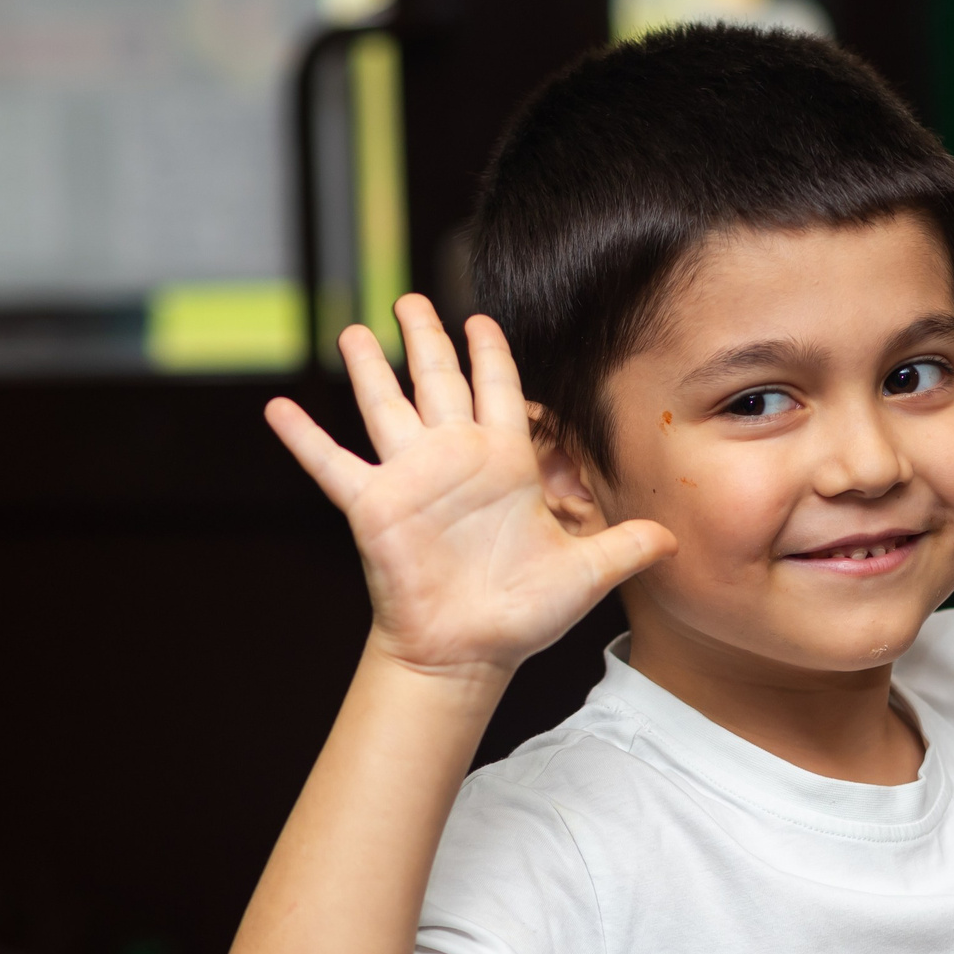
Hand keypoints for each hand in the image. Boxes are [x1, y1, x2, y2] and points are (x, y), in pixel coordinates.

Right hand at [266, 295, 676, 677]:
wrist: (467, 653)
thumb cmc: (520, 614)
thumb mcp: (585, 573)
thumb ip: (626, 545)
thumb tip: (675, 539)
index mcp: (503, 463)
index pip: (498, 390)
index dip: (491, 353)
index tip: (481, 318)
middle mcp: (453, 460)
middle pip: (436, 381)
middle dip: (425, 338)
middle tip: (411, 300)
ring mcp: (410, 480)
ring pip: (385, 406)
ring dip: (368, 368)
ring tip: (351, 328)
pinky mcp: (373, 507)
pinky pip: (333, 464)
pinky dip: (304, 438)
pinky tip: (277, 409)